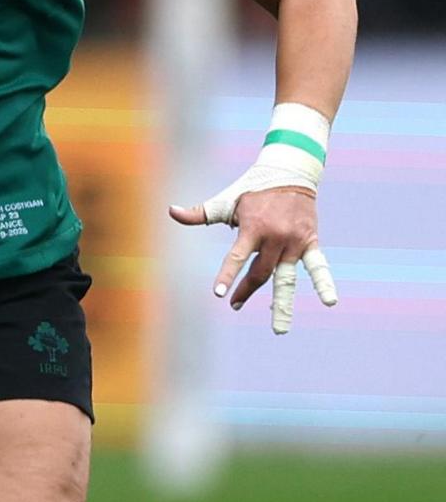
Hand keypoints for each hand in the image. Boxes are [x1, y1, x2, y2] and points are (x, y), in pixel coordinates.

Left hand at [169, 186, 337, 334]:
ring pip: (286, 277)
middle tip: (235, 304)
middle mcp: (275, 238)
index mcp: (252, 228)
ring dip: (282, 304)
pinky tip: (330, 302)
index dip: (229, 275)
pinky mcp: (310, 242)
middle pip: (260, 273)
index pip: (237, 257)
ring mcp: (294, 242)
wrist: (290, 174)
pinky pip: (319, 266)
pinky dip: (325, 283)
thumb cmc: (252, 190)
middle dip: (246, 290)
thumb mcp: (226, 200)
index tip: (220, 294)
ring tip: (279, 328)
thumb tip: (171, 211)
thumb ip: (200, 213)